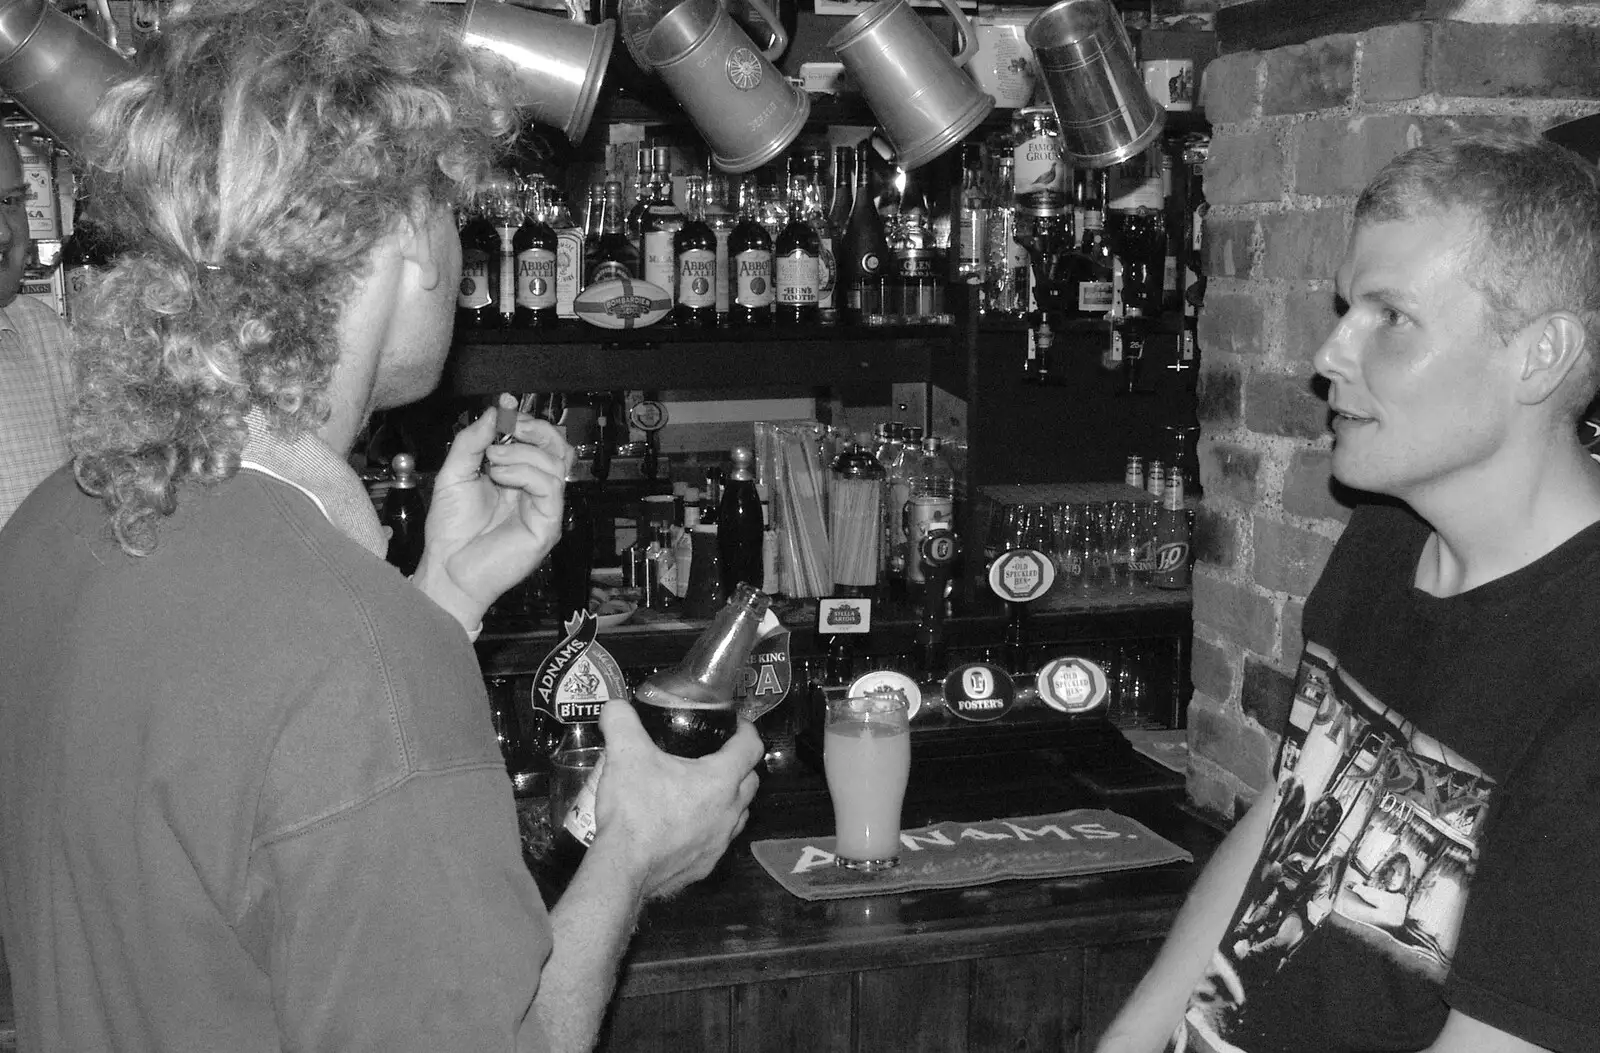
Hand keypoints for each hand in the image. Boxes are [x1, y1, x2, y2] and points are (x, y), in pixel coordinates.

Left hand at [411, 393, 574, 631]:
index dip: (526, 421)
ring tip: (492, 462)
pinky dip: (525, 472)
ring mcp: (544, 507)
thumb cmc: (451, 529)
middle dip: (535, 429)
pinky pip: (550, 486)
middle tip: (510, 427)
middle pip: (558, 447)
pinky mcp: (547, 524)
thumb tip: (494, 412)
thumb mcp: (454, 473)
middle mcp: (534, 490)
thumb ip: (472, 442)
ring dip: (521, 452)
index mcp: (516, 476)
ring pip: (556, 462)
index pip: (538, 441)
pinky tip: (500, 477)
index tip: (506, 407)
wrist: (448, 568)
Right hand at [590, 698, 762, 899]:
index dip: (746, 730)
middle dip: (740, 765)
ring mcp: (720, 842)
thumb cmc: (634, 809)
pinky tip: (686, 826)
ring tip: (701, 790)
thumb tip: (615, 706)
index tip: (736, 724)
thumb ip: (621, 721)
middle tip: (715, 754)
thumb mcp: (624, 754)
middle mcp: (729, 812)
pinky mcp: (706, 866)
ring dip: (728, 799)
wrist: (623, 869)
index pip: (751, 747)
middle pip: (750, 781)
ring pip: (738, 814)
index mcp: (720, 780)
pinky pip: (717, 841)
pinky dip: (709, 828)